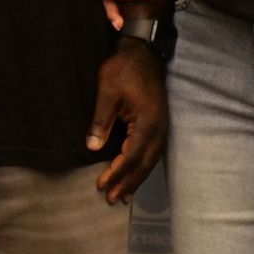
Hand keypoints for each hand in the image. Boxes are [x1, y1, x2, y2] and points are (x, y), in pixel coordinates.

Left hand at [87, 37, 166, 203]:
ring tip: (122, 196)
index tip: (101, 186)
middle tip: (111, 200)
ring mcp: (161, 128)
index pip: (131, 157)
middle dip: (127, 183)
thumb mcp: (107, 92)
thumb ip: (100, 120)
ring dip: (135, 179)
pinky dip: (141, 167)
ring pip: (150, 162)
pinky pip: (151, 153)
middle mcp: (159, 130)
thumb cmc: (123, 70)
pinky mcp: (158, 126)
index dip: (116, 173)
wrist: (143, 53)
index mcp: (147, 123)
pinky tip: (133, 175)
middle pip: (144, 165)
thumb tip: (92, 148)